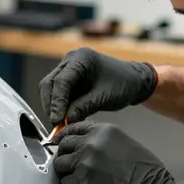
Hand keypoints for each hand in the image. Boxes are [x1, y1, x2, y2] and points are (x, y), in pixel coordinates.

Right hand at [39, 48, 157, 126]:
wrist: (134, 81)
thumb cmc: (123, 84)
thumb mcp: (104, 97)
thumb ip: (83, 107)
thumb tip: (64, 121)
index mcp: (81, 58)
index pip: (61, 81)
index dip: (57, 102)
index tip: (56, 119)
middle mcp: (71, 60)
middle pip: (50, 83)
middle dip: (51, 105)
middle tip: (55, 124)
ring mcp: (68, 68)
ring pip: (50, 89)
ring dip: (53, 107)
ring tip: (59, 124)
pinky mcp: (69, 79)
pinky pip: (58, 93)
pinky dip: (59, 106)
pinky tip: (64, 119)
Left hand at [53, 121, 183, 183]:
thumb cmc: (145, 169)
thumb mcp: (123, 142)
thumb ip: (101, 141)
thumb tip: (85, 146)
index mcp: (102, 130)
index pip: (73, 128)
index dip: (64, 136)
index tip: (60, 142)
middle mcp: (89, 142)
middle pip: (63, 145)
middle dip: (65, 155)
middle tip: (71, 166)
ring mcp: (83, 162)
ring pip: (60, 164)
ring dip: (66, 173)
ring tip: (77, 179)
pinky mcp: (80, 182)